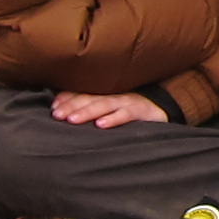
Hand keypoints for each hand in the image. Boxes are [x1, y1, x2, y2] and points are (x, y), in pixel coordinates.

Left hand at [50, 90, 168, 128]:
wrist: (165, 109)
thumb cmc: (133, 110)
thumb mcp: (111, 107)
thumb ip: (91, 107)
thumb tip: (64, 111)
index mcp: (104, 92)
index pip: (82, 93)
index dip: (66, 99)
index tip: (53, 108)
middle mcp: (114, 94)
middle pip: (89, 98)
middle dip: (71, 106)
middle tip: (56, 115)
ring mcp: (128, 101)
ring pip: (104, 104)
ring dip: (87, 112)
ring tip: (72, 119)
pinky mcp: (141, 111)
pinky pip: (126, 114)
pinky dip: (113, 119)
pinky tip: (100, 125)